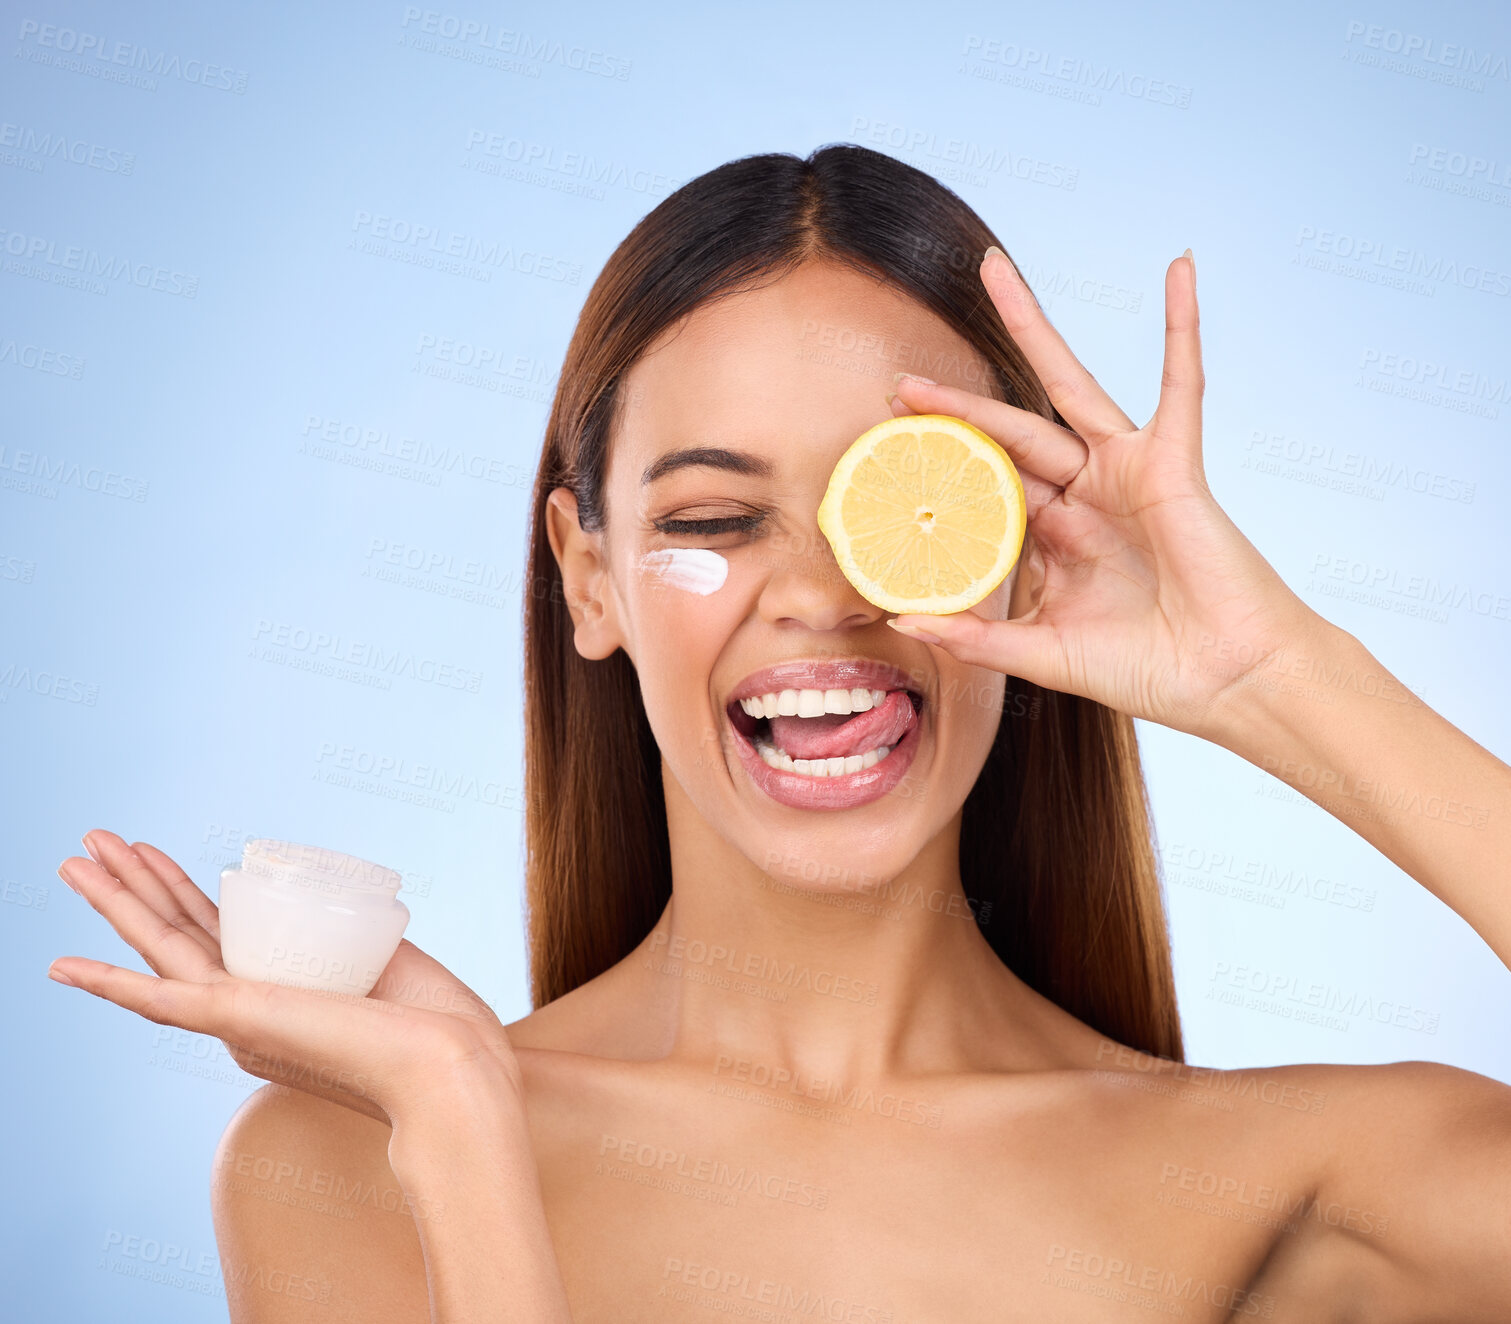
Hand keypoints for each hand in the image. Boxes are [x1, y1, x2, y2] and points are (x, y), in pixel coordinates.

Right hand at [48, 830, 521, 1124]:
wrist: (450, 1064)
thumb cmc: (434, 1022)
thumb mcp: (385, 957)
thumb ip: (356, 941)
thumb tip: (352, 919)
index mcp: (276, 996)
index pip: (213, 931)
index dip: (177, 888)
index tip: (151, 851)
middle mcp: (245, 1011)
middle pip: (175, 931)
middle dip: (132, 882)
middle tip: (91, 838)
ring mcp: (237, 1016)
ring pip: (158, 947)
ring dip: (112, 902)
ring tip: (72, 857)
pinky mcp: (240, 1020)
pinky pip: (159, 1000)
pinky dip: (108, 984)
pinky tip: (62, 965)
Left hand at [885, 247, 1325, 740]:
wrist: (1226, 681)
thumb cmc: (1147, 669)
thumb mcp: (1044, 653)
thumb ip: (976, 636)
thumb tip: (901, 619)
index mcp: (1053, 538)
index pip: (984, 490)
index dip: (941, 472)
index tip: (886, 459)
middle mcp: (1084, 495)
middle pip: (1010, 431)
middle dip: (955, 408)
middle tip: (898, 386)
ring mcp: (1126, 472)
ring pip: (1069, 386)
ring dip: (1033, 327)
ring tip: (992, 273)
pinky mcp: (1174, 461)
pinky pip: (1183, 381)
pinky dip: (1182, 325)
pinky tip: (1179, 270)